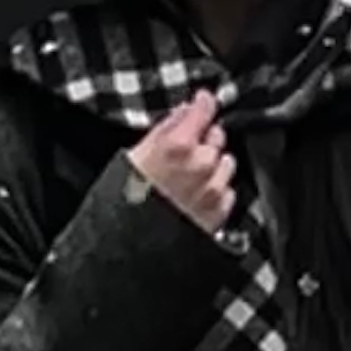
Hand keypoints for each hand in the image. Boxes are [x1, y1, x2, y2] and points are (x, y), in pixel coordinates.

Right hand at [128, 91, 235, 236]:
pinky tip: (196, 196)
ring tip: (189, 177)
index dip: (204, 104)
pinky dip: (216, 189)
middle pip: (217, 136)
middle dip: (204, 139)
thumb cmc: (124, 204)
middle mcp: (201, 164)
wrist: (131, 249)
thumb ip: (163, 132)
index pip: (204, 111)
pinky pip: (227, 191)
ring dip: (213, 165)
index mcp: (178, 145)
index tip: (203, 101)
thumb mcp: (133, 158)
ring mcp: (214, 189)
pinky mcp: (219, 212)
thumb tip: (181, 115)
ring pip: (226, 163)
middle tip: (186, 149)